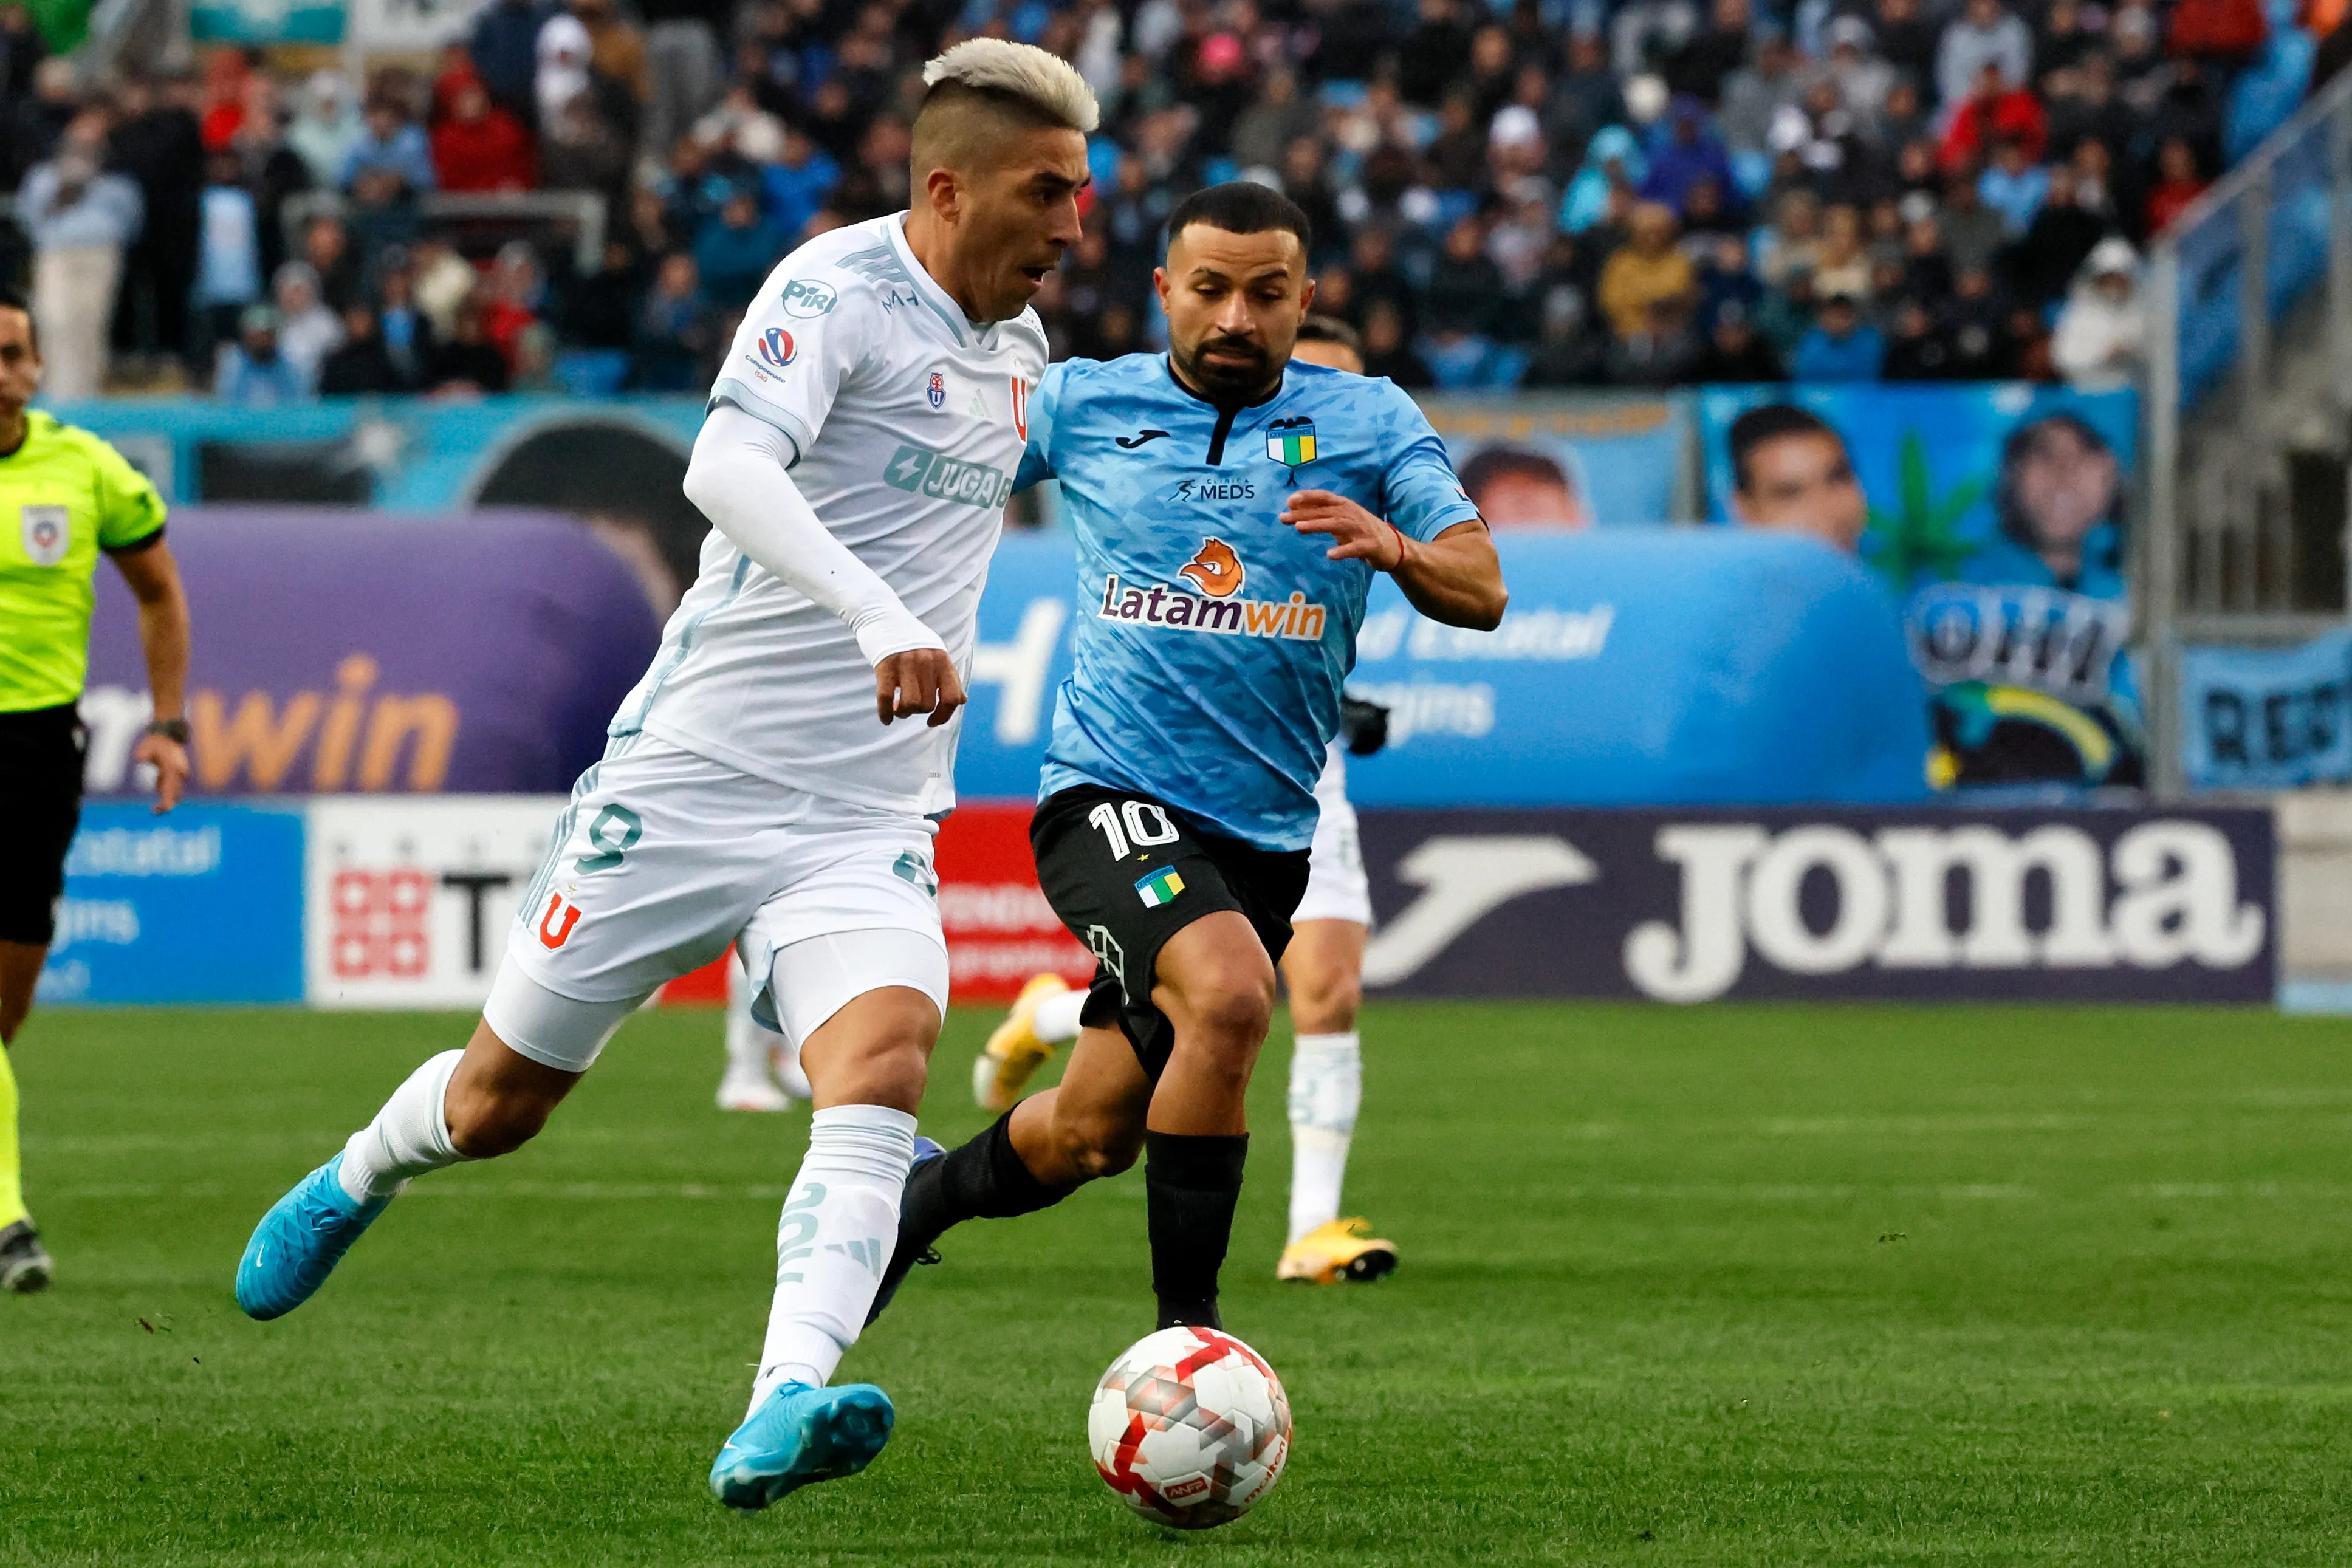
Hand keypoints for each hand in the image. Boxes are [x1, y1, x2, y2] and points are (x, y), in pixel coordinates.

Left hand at [131, 732, 188, 812]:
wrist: (167, 735)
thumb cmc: (155, 742)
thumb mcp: (146, 746)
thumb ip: (144, 753)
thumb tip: (141, 759)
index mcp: (173, 768)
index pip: (171, 790)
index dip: (166, 803)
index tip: (159, 811)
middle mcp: (180, 773)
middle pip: (175, 794)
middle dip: (165, 803)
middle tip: (154, 811)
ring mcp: (181, 774)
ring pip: (174, 791)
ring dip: (164, 792)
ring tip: (156, 777)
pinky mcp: (178, 774)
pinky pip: (171, 785)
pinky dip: (163, 785)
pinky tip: (159, 774)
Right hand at [873, 647, 966, 727]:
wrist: (883, 617)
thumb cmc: (911, 639)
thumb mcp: (935, 653)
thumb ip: (948, 675)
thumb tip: (962, 700)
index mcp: (942, 660)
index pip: (953, 698)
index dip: (944, 716)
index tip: (932, 721)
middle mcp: (926, 661)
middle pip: (927, 705)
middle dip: (917, 712)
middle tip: (909, 706)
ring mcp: (905, 663)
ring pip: (910, 704)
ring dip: (903, 713)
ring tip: (898, 708)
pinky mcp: (885, 665)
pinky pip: (886, 698)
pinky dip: (885, 714)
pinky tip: (886, 718)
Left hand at [1281, 490, 1405, 570]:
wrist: (1394, 547)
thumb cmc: (1363, 532)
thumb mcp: (1343, 520)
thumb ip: (1323, 516)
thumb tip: (1295, 514)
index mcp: (1346, 506)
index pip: (1324, 497)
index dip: (1307, 497)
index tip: (1289, 501)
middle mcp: (1353, 514)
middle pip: (1326, 511)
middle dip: (1304, 513)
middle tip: (1283, 518)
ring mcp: (1362, 530)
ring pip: (1337, 525)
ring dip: (1318, 525)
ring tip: (1299, 528)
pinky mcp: (1370, 546)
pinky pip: (1355, 548)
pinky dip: (1343, 551)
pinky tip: (1329, 555)